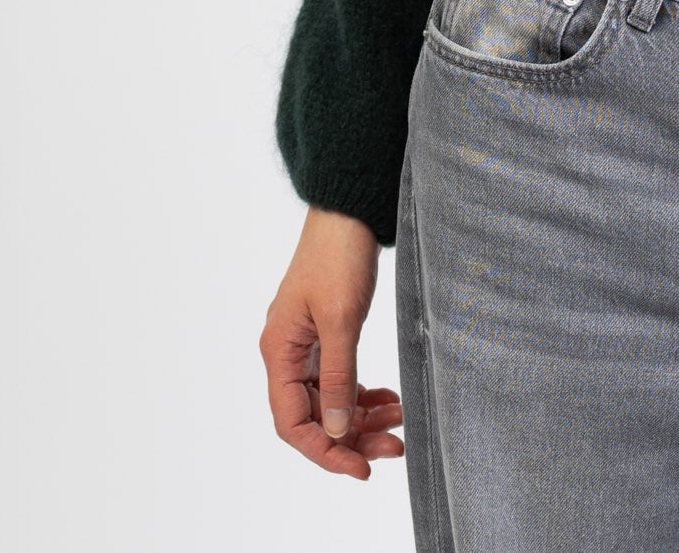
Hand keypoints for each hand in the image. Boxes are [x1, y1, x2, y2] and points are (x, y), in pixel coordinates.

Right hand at [261, 205, 404, 478]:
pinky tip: (389, 400)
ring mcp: (306, 344)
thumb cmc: (339, 254)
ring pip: (329, 400)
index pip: (291, 422)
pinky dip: (363, 394)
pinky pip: (340, 379)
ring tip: (399, 423)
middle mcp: (286, 352)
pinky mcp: (327, 334)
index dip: (325, 451)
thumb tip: (335, 430)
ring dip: (362, 418)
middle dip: (351, 438)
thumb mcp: (342, 319)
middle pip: (312, 416)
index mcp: (278, 351)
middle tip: (393, 448)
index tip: (361, 468)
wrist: (350, 209)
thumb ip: (337, 377)